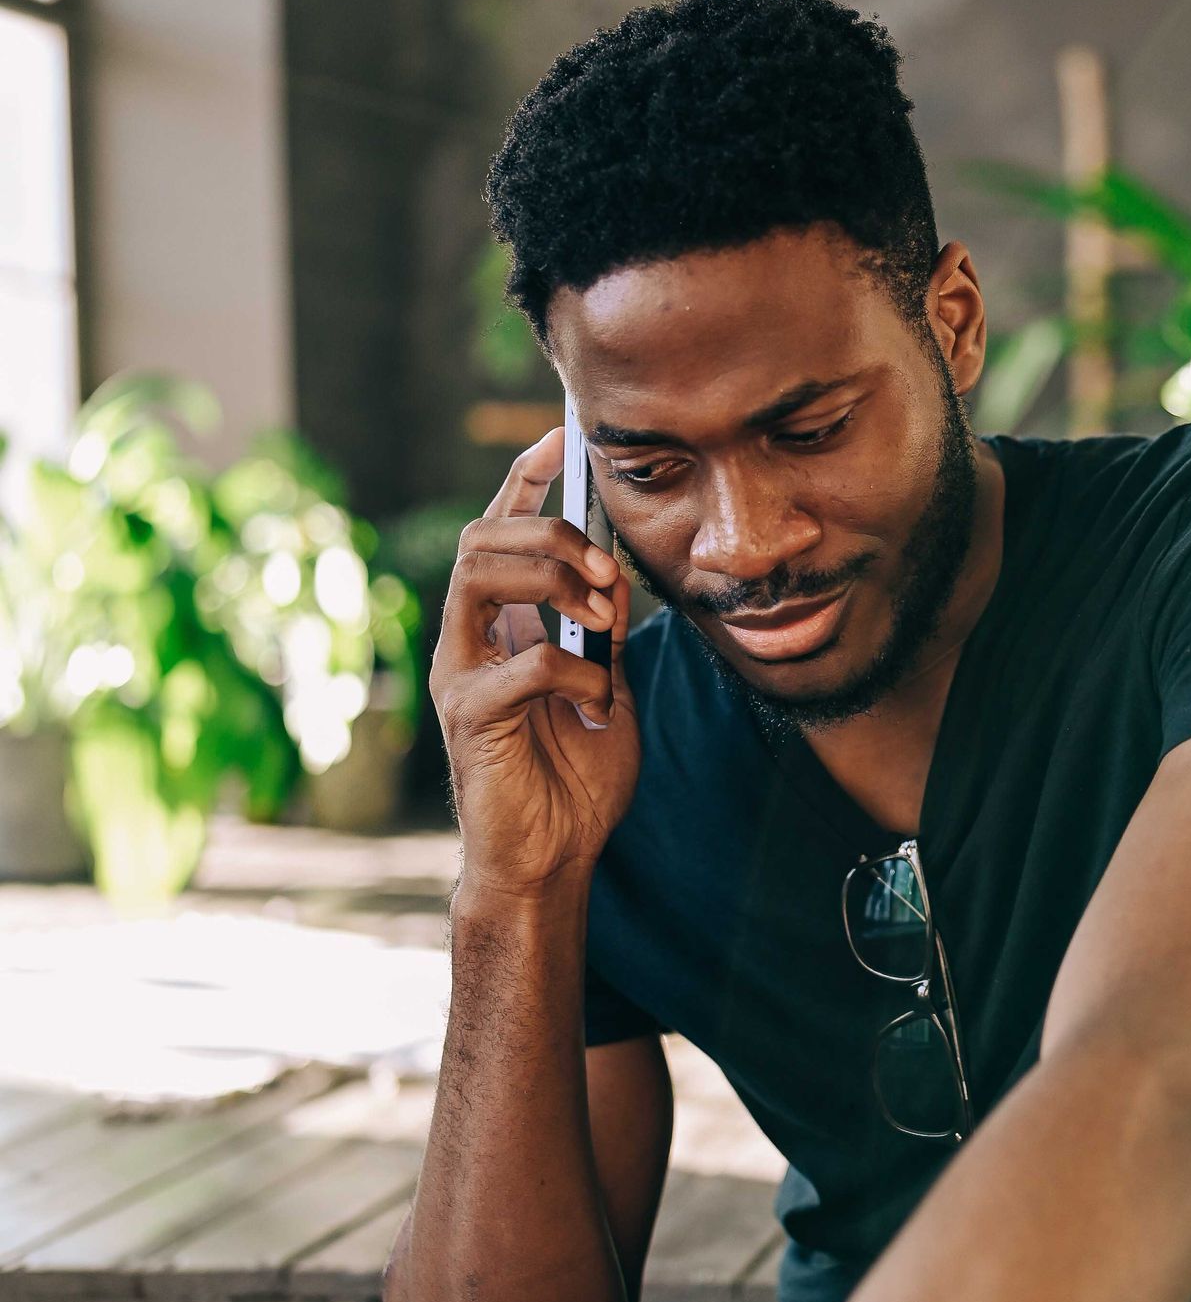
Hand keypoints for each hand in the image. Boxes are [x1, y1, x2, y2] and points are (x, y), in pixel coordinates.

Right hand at [432, 430, 641, 896]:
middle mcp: (467, 639)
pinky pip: (519, 661)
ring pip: (480, 575)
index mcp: (498, 625)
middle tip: (610, 579)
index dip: (524, 480)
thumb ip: (602, 634)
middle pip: (484, 538)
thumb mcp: (606, 688)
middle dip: (555, 538)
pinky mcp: (468, 715)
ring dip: (554, 582)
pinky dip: (573, 670)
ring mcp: (460, 674)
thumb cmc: (574, 779)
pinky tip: (597, 703)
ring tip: (601, 620)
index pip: (499, 531)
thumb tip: (620, 577)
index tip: (561, 442)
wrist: (552, 859)